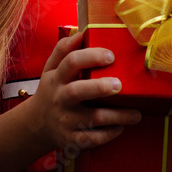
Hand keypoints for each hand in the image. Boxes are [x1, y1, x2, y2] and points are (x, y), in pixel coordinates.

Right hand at [25, 30, 141, 152]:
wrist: (34, 125)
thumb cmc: (51, 91)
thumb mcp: (50, 69)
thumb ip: (63, 50)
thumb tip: (81, 32)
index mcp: (57, 78)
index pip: (71, 62)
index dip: (91, 56)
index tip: (111, 56)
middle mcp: (60, 98)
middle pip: (78, 91)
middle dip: (100, 88)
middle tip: (120, 85)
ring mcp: (65, 120)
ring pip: (91, 118)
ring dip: (116, 116)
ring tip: (136, 114)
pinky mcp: (71, 139)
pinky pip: (92, 139)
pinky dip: (108, 135)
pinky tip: (121, 128)